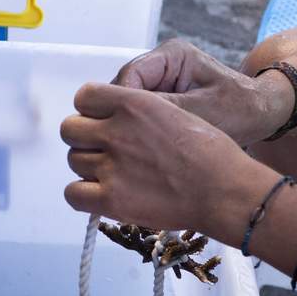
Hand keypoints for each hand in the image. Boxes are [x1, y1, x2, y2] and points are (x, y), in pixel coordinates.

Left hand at [61, 83, 273, 235]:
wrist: (226, 190)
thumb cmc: (210, 153)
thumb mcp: (174, 110)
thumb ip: (137, 111)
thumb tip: (110, 120)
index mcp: (134, 104)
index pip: (84, 96)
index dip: (91, 111)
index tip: (103, 122)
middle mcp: (117, 131)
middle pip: (70, 129)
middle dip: (84, 139)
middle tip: (106, 151)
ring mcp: (112, 166)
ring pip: (73, 161)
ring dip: (88, 168)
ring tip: (115, 175)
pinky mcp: (112, 199)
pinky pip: (72, 193)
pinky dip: (82, 195)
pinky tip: (102, 195)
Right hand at [113, 40, 291, 145]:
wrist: (264, 114)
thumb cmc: (243, 108)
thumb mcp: (204, 110)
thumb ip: (166, 108)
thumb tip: (128, 116)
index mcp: (172, 55)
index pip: (130, 75)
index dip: (121, 102)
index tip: (124, 129)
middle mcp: (161, 64)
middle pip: (124, 89)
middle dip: (125, 115)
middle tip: (130, 143)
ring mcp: (160, 81)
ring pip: (128, 104)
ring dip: (133, 124)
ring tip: (140, 147)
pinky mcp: (162, 99)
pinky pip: (141, 114)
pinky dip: (143, 129)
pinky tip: (148, 146)